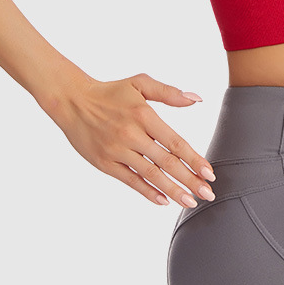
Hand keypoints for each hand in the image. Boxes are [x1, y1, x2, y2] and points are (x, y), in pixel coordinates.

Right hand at [48, 71, 215, 207]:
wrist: (73, 102)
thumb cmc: (111, 91)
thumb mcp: (140, 83)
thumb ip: (169, 92)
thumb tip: (197, 99)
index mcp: (144, 115)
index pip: (174, 142)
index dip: (193, 159)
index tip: (210, 173)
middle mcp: (132, 135)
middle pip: (166, 162)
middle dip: (189, 180)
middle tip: (208, 194)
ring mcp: (117, 151)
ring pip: (150, 174)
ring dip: (172, 190)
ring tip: (190, 202)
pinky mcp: (105, 163)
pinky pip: (130, 181)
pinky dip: (147, 192)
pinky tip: (163, 201)